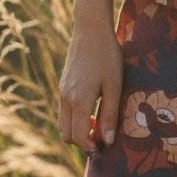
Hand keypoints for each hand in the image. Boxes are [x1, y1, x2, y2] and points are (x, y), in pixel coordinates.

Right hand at [58, 19, 122, 154]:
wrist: (90, 29)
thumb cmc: (107, 56)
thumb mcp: (114, 85)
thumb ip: (110, 114)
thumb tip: (108, 141)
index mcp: (79, 101)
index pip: (79, 137)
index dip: (91, 147)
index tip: (105, 146)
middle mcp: (66, 99)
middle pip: (67, 135)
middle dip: (83, 141)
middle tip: (102, 137)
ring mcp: (62, 92)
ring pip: (63, 124)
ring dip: (78, 130)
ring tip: (99, 122)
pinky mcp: (63, 85)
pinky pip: (64, 112)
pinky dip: (74, 118)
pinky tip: (92, 108)